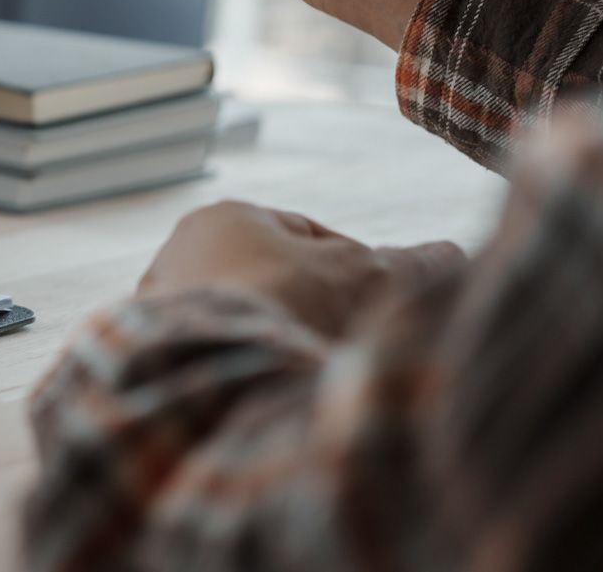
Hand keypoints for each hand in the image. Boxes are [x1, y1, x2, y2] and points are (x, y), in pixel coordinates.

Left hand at [138, 201, 466, 336]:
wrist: (219, 366)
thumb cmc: (292, 303)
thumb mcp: (366, 276)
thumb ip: (409, 263)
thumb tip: (451, 253)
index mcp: (224, 216)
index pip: (301, 233)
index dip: (347, 266)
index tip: (371, 299)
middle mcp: (179, 253)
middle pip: (266, 280)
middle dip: (308, 306)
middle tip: (343, 339)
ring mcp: (159, 307)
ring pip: (238, 319)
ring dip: (274, 339)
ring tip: (309, 368)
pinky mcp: (150, 352)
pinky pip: (213, 355)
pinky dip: (242, 367)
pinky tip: (269, 387)